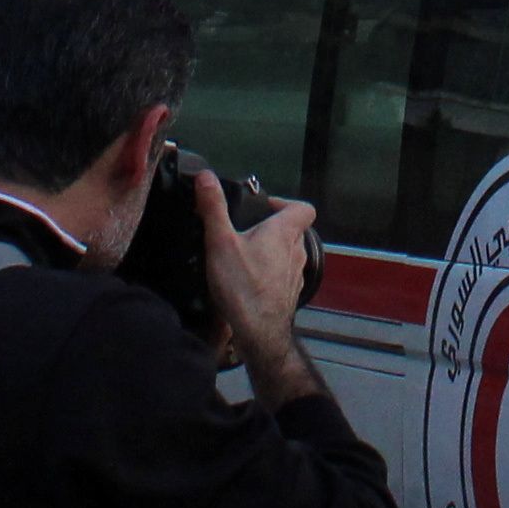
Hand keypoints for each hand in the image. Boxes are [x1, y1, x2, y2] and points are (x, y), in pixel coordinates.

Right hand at [198, 168, 320, 404]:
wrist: (259, 333)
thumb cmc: (242, 284)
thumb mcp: (220, 242)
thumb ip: (213, 207)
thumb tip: (205, 175)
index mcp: (285, 232)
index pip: (303, 208)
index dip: (286, 203)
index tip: (263, 208)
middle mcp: (298, 251)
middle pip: (294, 230)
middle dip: (273, 228)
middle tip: (246, 231)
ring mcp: (297, 275)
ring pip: (290, 254)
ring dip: (273, 251)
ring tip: (245, 256)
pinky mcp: (290, 295)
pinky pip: (284, 276)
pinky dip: (272, 273)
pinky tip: (251, 282)